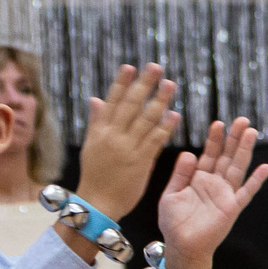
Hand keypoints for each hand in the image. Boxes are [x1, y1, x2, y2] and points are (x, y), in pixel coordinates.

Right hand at [72, 64, 180, 221]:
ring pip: (145, 119)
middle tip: (156, 67)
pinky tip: (175, 115)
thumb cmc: (96, 174)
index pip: (112, 101)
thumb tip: (96, 98)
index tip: (131, 66)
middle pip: (130, 105)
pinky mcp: (140, 162)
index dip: (122, 83)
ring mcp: (127, 148)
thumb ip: (97, 121)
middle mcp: (113, 136)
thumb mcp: (91, 145)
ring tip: (171, 85)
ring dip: (159, 101)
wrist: (98, 202)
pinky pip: (155, 141)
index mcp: (100, 130)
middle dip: (143, 85)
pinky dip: (165, 127)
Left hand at [156, 117, 267, 268]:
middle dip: (234, 138)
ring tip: (251, 133)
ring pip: (237, 168)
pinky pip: (246, 192)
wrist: (181, 246)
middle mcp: (215, 184)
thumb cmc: (174, 223)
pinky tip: (266, 168)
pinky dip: (256, 180)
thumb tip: (189, 154)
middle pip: (227, 156)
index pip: (209, 154)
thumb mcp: (171, 194)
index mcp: (199, 179)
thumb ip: (180, 174)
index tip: (218, 123)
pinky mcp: (232, 208)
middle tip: (242, 120)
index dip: (214, 139)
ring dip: (245, 151)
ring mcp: (225, 195)